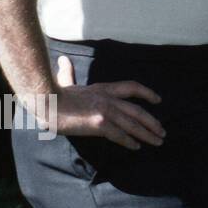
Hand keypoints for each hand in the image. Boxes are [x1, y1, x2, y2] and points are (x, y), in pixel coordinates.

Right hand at [50, 55, 164, 149]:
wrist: (44, 101)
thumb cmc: (51, 93)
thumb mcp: (65, 81)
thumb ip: (68, 72)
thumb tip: (63, 60)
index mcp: (103, 88)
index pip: (132, 87)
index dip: (147, 93)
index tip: (158, 100)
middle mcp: (109, 99)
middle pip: (138, 110)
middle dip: (152, 122)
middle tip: (163, 131)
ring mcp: (105, 111)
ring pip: (133, 124)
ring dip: (147, 134)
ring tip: (158, 141)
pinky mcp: (99, 124)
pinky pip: (119, 134)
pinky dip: (129, 141)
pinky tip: (136, 147)